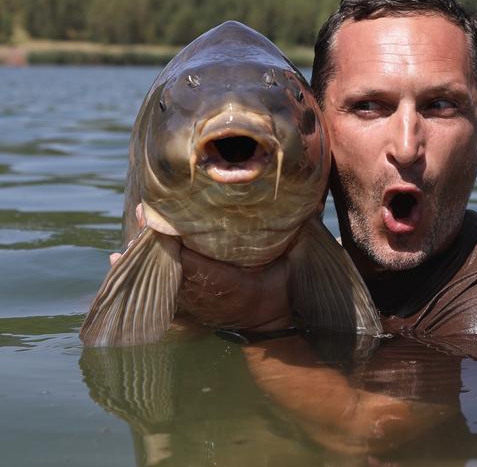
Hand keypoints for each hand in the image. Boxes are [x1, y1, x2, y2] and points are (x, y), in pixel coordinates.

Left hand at [111, 204, 292, 331]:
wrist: (274, 326)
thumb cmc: (283, 290)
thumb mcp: (295, 263)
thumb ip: (300, 231)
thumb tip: (313, 198)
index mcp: (229, 284)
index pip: (192, 261)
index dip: (172, 239)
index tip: (158, 216)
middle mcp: (205, 296)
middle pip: (170, 266)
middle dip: (153, 240)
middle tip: (141, 212)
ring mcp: (193, 303)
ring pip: (160, 277)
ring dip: (142, 255)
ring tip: (123, 234)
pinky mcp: (186, 305)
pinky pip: (155, 287)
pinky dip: (137, 274)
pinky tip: (115, 259)